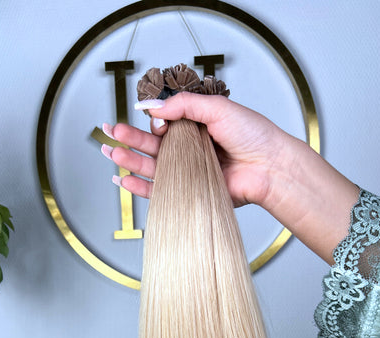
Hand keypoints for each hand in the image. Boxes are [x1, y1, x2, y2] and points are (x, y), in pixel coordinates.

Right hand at [103, 92, 289, 208]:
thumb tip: (154, 107)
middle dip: (129, 138)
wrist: (269, 167)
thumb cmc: (253, 136)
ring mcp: (189, 170)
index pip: (164, 121)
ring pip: (152, 166)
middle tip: (110, 132)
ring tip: (111, 153)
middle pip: (152, 144)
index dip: (152, 120)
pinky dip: (141, 187)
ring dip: (130, 160)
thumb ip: (184, 105)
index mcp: (196, 125)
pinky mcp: (191, 191)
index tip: (151, 118)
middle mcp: (190, 147)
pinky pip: (160, 190)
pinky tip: (124, 180)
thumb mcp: (217, 107)